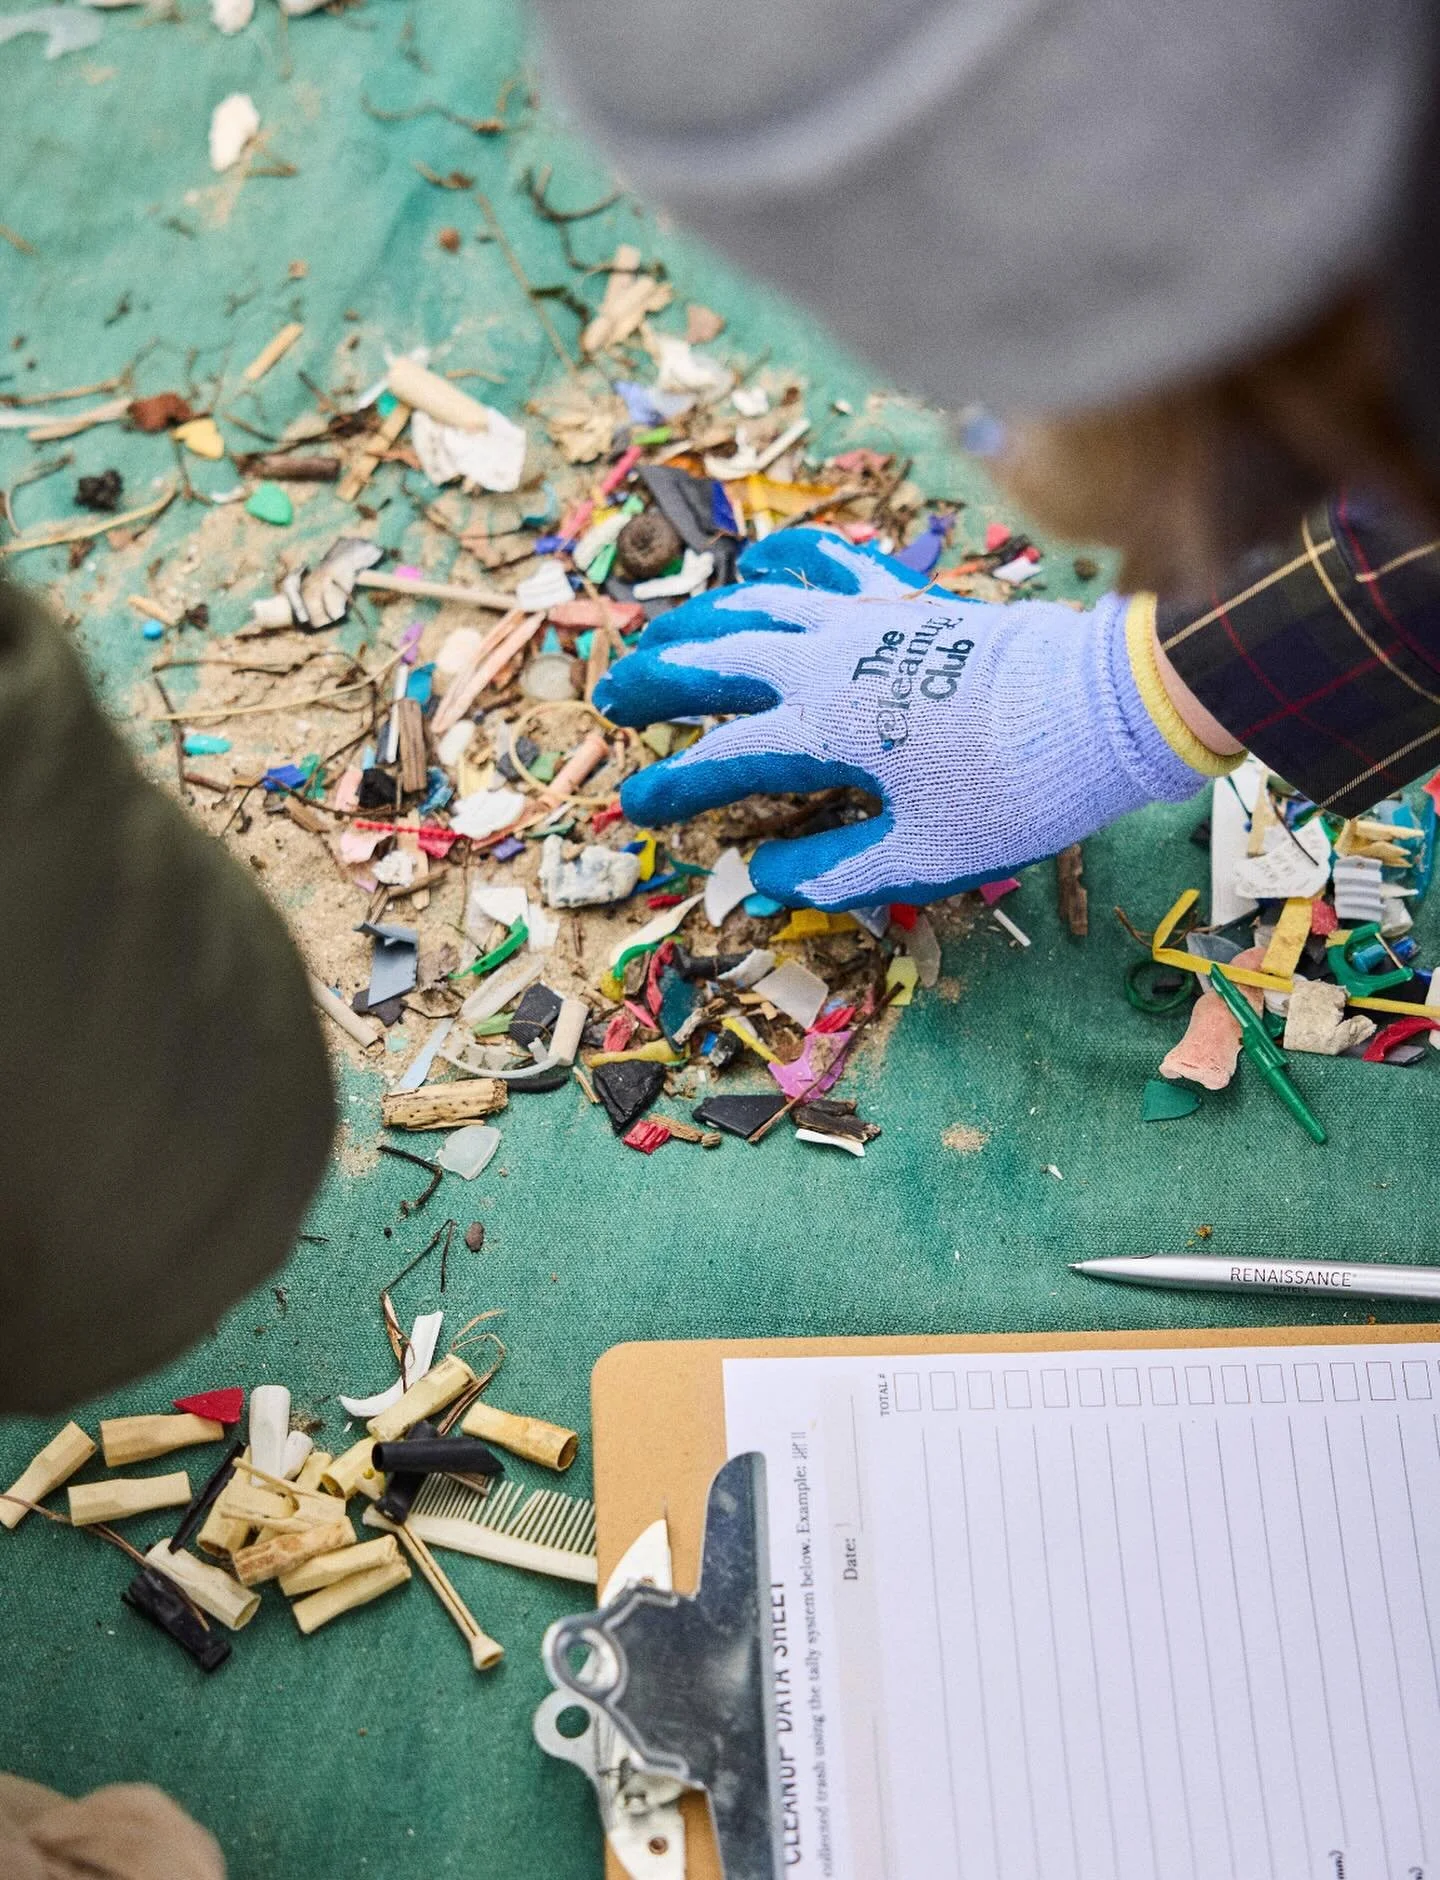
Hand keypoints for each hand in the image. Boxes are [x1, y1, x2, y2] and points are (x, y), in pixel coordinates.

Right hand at [595, 529, 1232, 908]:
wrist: (1102, 709)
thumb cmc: (1015, 789)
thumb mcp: (925, 853)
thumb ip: (836, 871)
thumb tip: (764, 883)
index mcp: (823, 729)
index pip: (721, 760)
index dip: (671, 788)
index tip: (633, 807)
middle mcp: (827, 661)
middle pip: (716, 661)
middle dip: (657, 679)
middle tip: (615, 695)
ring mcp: (865, 619)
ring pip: (757, 604)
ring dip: (700, 619)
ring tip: (663, 634)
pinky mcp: (904, 597)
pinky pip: (829, 562)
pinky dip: (786, 560)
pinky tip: (763, 562)